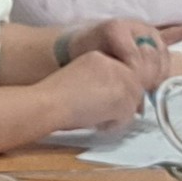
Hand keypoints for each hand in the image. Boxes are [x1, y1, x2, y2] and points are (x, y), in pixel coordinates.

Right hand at [36, 51, 151, 135]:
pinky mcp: (122, 97)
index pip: (121, 74)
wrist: (49, 103)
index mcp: (98, 57)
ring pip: (133, 101)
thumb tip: (114, 98)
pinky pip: (128, 115)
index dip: (115, 91)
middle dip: (122, 102)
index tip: (101, 101)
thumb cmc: (54, 97)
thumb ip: (97, 81)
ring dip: (119, 114)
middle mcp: (112, 64)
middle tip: (102, 112)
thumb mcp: (78, 78)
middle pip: (132, 85)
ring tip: (98, 118)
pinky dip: (116, 123)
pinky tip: (99, 122)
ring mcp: (120, 79)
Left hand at [66, 18, 178, 83]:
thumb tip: (139, 108)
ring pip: (164, 54)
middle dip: (151, 76)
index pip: (137, 57)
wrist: (77, 42)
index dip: (136, 76)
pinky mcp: (152, 35)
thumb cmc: (85, 55)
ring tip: (153, 82)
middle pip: (155, 56)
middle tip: (144, 89)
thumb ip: (115, 82)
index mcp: (117, 30)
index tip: (135, 90)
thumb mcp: (94, 66)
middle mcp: (134, 26)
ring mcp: (145, 30)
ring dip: (161, 71)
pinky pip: (173, 34)